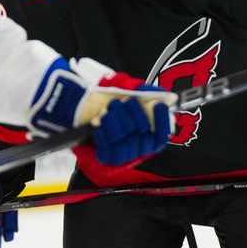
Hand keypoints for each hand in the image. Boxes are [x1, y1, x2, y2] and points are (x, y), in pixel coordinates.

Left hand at [30, 57, 175, 165]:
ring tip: (107, 112)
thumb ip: (149, 92)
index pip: (162, 135)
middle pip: (145, 137)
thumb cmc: (106, 97)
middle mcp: (137, 146)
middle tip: (121, 103)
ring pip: (128, 146)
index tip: (158, 105)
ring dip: (118, 125)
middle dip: (134, 116)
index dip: (163, 121)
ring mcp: (122, 154)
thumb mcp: (128, 88)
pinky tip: (99, 126)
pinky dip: (106, 137)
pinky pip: (112, 153)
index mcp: (147, 132)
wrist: (77, 105)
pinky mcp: (106, 159)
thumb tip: (169, 97)